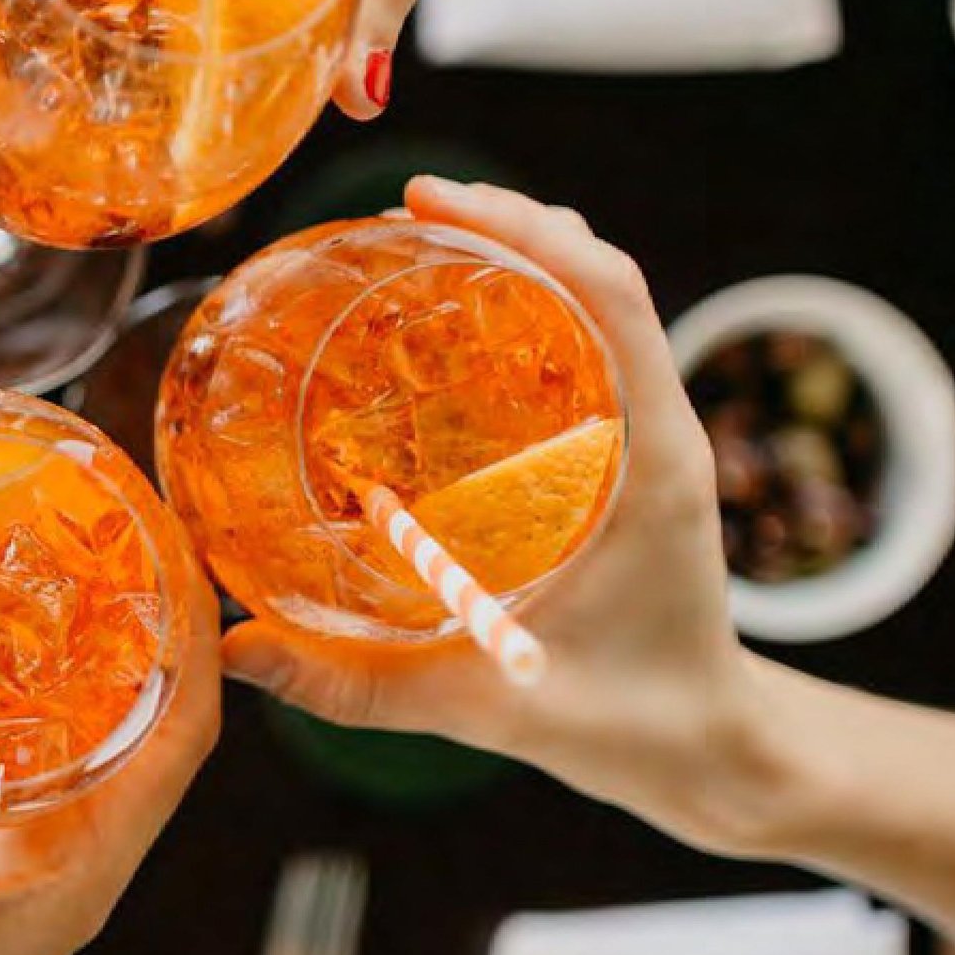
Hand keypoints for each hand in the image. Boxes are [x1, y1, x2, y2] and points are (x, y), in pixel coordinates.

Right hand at [0, 563, 220, 954]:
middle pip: (130, 710)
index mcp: (76, 869)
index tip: (182, 553)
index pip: (178, 739)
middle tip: (104, 511)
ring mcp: (2, 840)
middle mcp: (56, 845)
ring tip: (26, 535)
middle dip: (129, 614)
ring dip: (47, 639)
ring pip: (52, 718)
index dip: (197, 647)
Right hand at [223, 177, 774, 850]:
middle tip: (404, 209)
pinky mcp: (631, 454)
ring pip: (597, 300)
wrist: (718, 754)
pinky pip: (587, 347)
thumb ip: (360, 689)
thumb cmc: (635, 728)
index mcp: (654, 459)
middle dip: (508, 219)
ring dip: (521, 251)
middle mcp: (660, 428)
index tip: (432, 200)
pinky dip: (528, 306)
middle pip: (599, 272)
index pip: (612, 295)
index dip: (527, 229)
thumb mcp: (489, 710)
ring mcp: (651, 436)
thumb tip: (236, 654)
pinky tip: (452, 324)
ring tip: (423, 237)